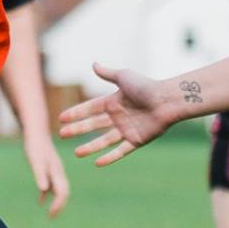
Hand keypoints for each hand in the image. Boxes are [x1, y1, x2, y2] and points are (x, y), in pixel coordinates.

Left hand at [22, 133, 70, 216]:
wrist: (36, 130)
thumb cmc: (34, 145)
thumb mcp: (36, 161)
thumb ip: (40, 175)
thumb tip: (44, 190)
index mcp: (57, 172)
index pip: (62, 193)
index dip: (58, 205)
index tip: (51, 215)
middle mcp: (58, 172)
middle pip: (63, 192)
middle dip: (59, 206)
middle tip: (52, 217)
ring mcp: (54, 170)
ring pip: (58, 190)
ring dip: (55, 201)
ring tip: (50, 214)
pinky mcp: (48, 168)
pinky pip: (50, 185)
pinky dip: (47, 194)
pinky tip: (40, 201)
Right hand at [57, 62, 181, 165]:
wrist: (167, 100)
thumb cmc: (147, 86)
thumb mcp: (124, 77)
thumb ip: (107, 74)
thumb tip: (93, 64)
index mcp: (113, 102)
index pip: (90, 108)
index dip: (76, 113)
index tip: (61, 118)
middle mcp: (118, 117)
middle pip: (93, 125)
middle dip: (77, 130)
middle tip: (62, 135)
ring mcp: (126, 130)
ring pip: (104, 140)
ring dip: (90, 147)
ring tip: (76, 153)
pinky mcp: (137, 140)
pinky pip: (121, 151)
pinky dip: (110, 157)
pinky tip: (97, 163)